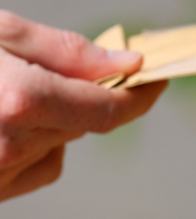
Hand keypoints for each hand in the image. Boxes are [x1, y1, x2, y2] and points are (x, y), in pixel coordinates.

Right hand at [0, 11, 165, 201]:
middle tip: (59, 69)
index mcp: (20, 101)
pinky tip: (4, 122)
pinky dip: (32, 146)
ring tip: (10, 92)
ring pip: (60, 144)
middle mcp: (10, 146)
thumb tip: (128, 62)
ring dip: (55, 119)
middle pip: (85, 122)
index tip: (157, 80)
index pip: (109, 108)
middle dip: (88, 95)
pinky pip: (33, 169)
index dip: (141, 95)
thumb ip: (66, 50)